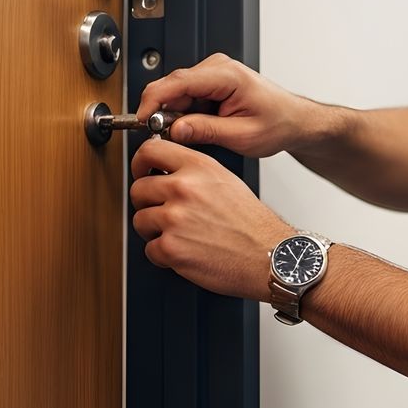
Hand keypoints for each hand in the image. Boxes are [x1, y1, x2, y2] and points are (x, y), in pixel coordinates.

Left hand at [130, 137, 295, 299]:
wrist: (269, 256)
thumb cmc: (252, 224)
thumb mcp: (225, 181)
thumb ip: (193, 171)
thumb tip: (165, 171)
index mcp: (198, 168)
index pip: (149, 151)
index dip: (140, 164)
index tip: (142, 173)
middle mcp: (184, 189)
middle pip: (138, 189)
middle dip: (147, 204)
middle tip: (164, 212)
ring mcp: (175, 218)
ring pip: (140, 220)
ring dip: (155, 231)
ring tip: (180, 235)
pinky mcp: (171, 248)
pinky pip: (150, 250)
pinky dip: (164, 256)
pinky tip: (186, 252)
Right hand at [136, 53, 311, 158]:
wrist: (293, 120)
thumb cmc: (277, 123)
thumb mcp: (242, 135)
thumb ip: (206, 131)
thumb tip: (174, 130)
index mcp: (227, 75)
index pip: (178, 81)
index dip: (154, 101)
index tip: (141, 120)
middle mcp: (217, 68)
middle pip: (171, 86)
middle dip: (162, 112)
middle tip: (165, 137)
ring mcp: (212, 73)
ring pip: (175, 93)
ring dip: (174, 115)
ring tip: (192, 134)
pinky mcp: (209, 83)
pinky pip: (184, 97)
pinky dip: (183, 114)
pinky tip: (196, 126)